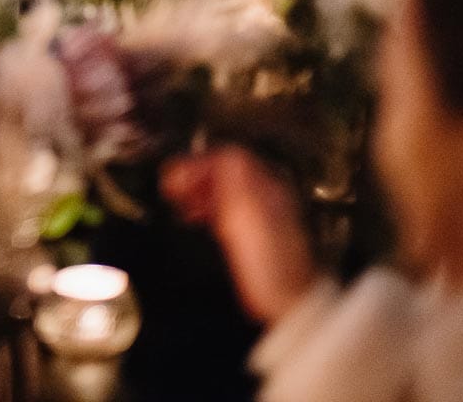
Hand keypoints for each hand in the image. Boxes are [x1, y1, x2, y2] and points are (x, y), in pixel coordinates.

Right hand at [161, 146, 318, 324]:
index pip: (229, 159)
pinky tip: (197, 218)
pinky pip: (228, 206)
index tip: (174, 177)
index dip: (198, 163)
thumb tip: (220, 159)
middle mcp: (266, 196)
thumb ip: (233, 188)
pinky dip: (208, 206)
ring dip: (199, 190)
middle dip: (195, 174)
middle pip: (227, 170)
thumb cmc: (269, 267)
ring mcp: (262, 214)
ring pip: (226, 188)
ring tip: (178, 200)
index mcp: (264, 190)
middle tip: (171, 186)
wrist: (291, 303)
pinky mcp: (256, 232)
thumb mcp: (247, 222)